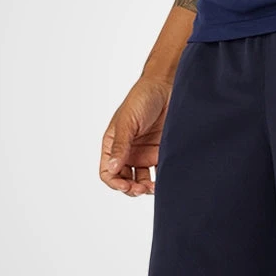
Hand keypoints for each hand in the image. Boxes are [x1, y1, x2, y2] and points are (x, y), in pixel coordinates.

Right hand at [101, 76, 172, 195]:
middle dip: (130, 188)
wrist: (168, 86)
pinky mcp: (160, 152)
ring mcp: (144, 153)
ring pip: (140, 180)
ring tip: (153, 187)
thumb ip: (120, 146)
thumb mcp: (128, 122)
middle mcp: (128, 151)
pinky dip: (159, 181)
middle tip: (140, 189)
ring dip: (144, 188)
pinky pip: (158, 173)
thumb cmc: (142, 98)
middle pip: (124, 179)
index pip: (108, 171)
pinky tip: (163, 181)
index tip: (125, 185)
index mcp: (113, 144)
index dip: (114, 182)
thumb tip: (112, 169)